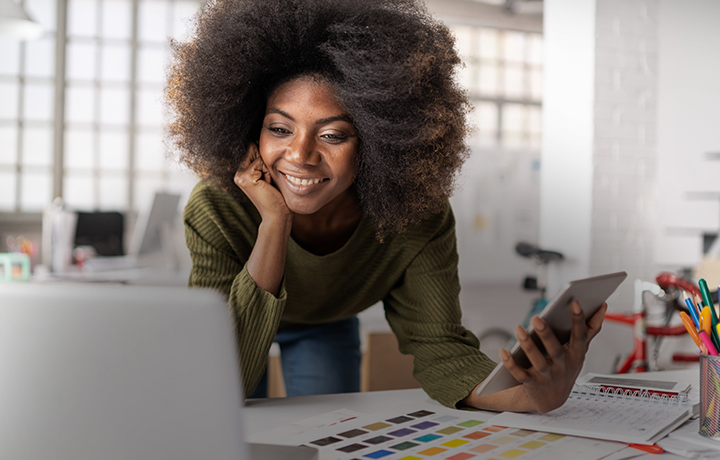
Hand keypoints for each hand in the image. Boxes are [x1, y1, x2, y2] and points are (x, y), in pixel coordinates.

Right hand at [234, 143, 290, 222]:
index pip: (252, 150)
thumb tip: (257, 141)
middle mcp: (237, 174)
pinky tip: (267, 184)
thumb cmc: (277, 195)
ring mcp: (239, 176)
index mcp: (241, 173)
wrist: (277, 214)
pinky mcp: (245, 178)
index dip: (264, 158)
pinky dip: (268, 172)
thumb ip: (262, 160)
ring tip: (268, 183)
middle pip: (254, 150)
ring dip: (268, 168)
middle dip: (266, 162)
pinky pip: (261, 162)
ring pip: (259, 156)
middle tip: (268, 181)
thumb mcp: (268, 174)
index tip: (267, 176)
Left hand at [465, 301, 606, 412]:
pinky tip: (502, 351)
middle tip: (536, 318)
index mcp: (576, 355)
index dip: (579, 319)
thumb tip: (603, 306)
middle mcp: (562, 366)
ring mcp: (547, 376)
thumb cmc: (566, 367)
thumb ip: (591, 328)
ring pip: (537, 361)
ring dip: (528, 346)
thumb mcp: (580, 350)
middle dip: (546, 334)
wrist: (553, 400)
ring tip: (519, 329)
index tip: (574, 302)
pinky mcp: (531, 383)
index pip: (580, 336)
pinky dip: (510, 363)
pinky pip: (519, 374)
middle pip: (555, 350)